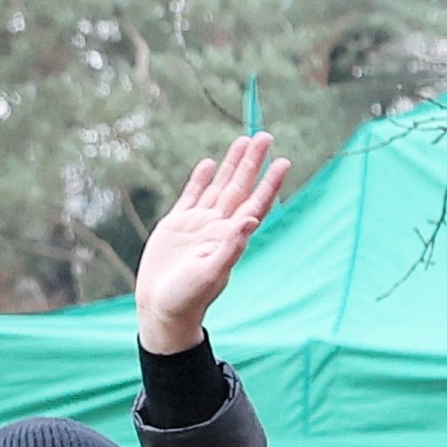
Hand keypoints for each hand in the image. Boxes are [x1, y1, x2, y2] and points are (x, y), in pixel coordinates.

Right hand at [136, 133, 288, 355]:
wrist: (162, 310)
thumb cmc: (188, 299)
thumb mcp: (210, 273)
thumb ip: (231, 247)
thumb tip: (251, 220)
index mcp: (230, 238)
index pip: (255, 203)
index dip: (269, 182)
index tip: (283, 161)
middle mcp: (218, 227)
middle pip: (239, 187)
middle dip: (253, 162)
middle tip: (265, 136)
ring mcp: (198, 225)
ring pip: (218, 187)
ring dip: (231, 165)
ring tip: (243, 141)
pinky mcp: (177, 226)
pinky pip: (192, 196)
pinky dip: (201, 180)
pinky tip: (208, 164)